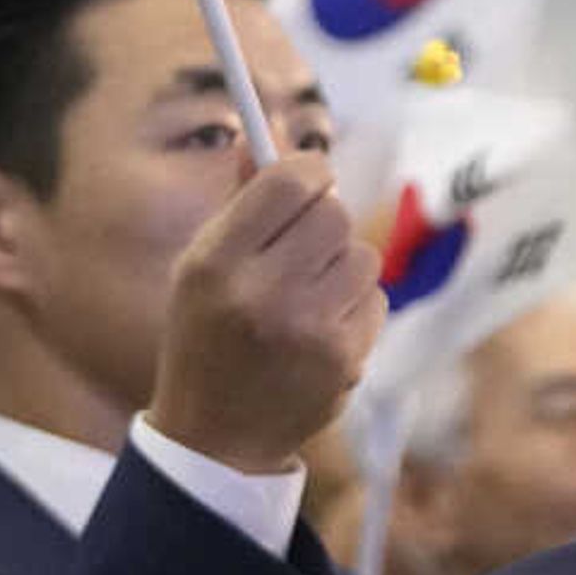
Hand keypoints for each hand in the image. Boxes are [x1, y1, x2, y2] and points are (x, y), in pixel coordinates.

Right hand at [144, 155, 382, 475]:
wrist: (218, 437)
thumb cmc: (207, 337)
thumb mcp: (199, 268)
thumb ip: (238, 204)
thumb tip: (263, 138)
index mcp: (215, 263)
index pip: (288, 181)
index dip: (308, 170)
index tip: (310, 178)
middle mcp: (261, 294)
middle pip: (334, 213)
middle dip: (324, 220)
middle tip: (305, 244)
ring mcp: (308, 330)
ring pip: (363, 255)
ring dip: (343, 266)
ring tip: (307, 296)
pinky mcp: (346, 359)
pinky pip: (376, 299)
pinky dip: (356, 306)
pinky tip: (321, 330)